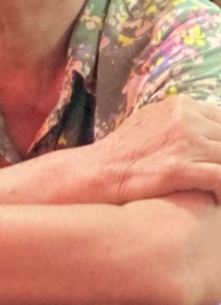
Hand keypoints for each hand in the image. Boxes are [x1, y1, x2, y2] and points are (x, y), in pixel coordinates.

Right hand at [97, 96, 220, 203]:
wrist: (97, 170)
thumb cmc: (125, 152)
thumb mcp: (153, 122)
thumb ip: (183, 122)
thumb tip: (210, 131)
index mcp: (181, 105)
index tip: (215, 158)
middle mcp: (185, 118)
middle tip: (214, 174)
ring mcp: (183, 141)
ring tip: (217, 188)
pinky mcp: (179, 168)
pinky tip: (216, 199)